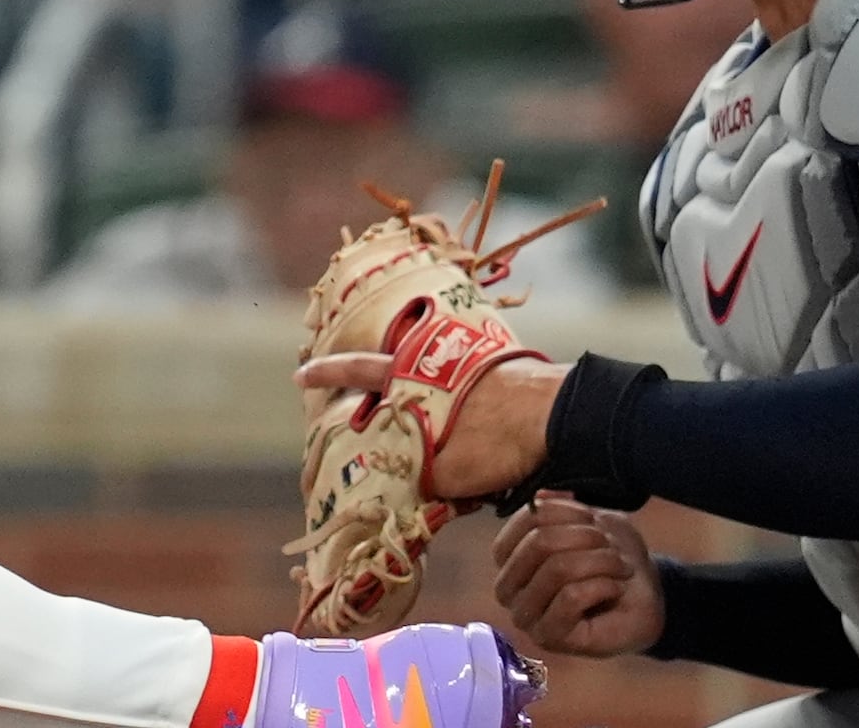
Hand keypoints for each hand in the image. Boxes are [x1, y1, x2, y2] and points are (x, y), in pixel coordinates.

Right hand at [296, 349, 563, 505]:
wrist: (559, 417)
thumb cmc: (495, 440)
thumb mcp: (447, 472)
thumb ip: (421, 480)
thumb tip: (410, 496)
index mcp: (413, 377)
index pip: (359, 372)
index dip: (328, 375)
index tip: (300, 374)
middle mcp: (440, 362)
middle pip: (397, 371)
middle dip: (380, 389)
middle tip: (368, 405)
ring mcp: (474, 364)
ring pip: (437, 388)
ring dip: (430, 410)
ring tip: (434, 444)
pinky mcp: (504, 377)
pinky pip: (469, 397)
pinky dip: (463, 419)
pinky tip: (475, 449)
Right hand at [491, 494, 663, 656]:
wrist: (645, 601)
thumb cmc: (612, 561)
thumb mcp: (593, 522)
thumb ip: (561, 509)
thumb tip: (539, 497)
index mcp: (511, 557)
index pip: (526, 521)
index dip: (565, 512)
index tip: (594, 519)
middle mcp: (509, 588)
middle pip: (540, 543)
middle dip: (586, 537)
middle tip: (613, 545)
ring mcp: (525, 616)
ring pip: (557, 569)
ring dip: (600, 562)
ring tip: (621, 567)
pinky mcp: (548, 637)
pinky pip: (571, 597)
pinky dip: (602, 585)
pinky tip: (616, 589)